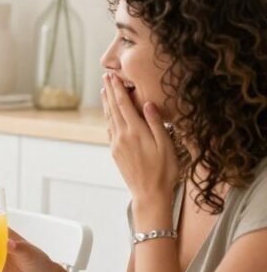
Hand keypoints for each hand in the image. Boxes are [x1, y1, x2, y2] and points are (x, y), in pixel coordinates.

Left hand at [102, 73, 177, 207]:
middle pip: (113, 109)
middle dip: (109, 91)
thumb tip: (148, 103)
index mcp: (135, 131)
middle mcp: (122, 136)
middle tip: (105, 77)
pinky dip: (108, 117)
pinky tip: (109, 114)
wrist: (149, 194)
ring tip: (104, 91)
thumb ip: (155, 123)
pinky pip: (110, 130)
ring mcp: (117, 145)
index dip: (118, 89)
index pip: (124, 105)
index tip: (113, 76)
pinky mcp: (116, 152)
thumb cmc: (164, 171)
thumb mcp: (166, 146)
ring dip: (107, 103)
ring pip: (109, 119)